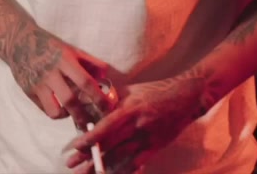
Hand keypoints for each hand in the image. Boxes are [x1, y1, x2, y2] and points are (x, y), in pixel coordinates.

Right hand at [1, 23, 112, 127]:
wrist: (19, 42)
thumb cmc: (50, 45)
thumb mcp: (70, 49)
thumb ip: (89, 61)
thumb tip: (106, 75)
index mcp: (64, 60)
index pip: (85, 82)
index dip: (98, 97)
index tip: (108, 107)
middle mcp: (51, 74)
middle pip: (70, 100)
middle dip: (83, 116)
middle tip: (91, 124)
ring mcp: (38, 84)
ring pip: (54, 111)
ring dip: (66, 116)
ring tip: (72, 115)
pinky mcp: (28, 92)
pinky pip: (44, 109)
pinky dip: (54, 112)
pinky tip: (59, 108)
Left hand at [65, 72, 210, 173]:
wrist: (185, 98)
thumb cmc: (155, 91)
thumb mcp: (132, 91)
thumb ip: (113, 101)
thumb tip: (92, 107)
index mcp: (131, 109)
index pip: (107, 126)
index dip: (91, 138)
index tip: (75, 146)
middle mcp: (138, 125)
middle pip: (110, 145)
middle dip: (89, 156)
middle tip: (72, 164)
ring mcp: (147, 138)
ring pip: (121, 157)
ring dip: (101, 167)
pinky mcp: (155, 147)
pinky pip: (136, 163)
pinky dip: (122, 170)